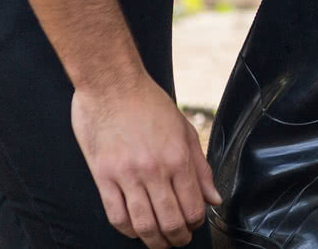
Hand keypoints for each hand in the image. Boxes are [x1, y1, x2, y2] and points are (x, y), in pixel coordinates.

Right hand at [72, 74, 219, 247]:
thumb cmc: (149, 104)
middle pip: (170, 221)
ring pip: (143, 223)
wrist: (113, 85)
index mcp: (178, 157)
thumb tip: (214, 198)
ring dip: (154, 240)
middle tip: (179, 241)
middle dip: (177, 238)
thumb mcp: (184, 130)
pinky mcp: (103, 176)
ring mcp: (127, 175)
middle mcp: (155, 169)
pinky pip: (116, 214)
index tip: (195, 224)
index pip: (193, 206)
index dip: (196, 223)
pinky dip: (127, 229)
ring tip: (159, 242)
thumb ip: (200, 168)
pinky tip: (134, 230)